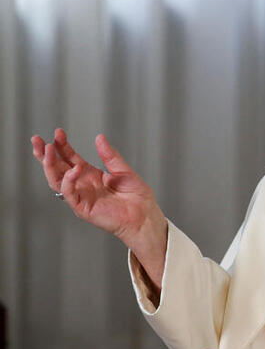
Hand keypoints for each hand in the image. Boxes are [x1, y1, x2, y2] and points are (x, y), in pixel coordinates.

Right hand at [31, 128, 167, 288]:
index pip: (70, 159)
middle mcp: (83, 185)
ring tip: (47, 150)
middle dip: (45, 155)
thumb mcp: (123, 171)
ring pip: (56, 181)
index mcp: (91, 175)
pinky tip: (73, 170)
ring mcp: (81, 196)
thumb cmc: (137, 197)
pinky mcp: (82, 208)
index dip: (62, 146)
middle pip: (57, 169)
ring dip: (50, 166)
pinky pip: (69, 194)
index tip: (58, 133)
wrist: (144, 215)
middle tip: (37, 140)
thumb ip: (110, 156)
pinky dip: (68, 181)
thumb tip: (99, 137)